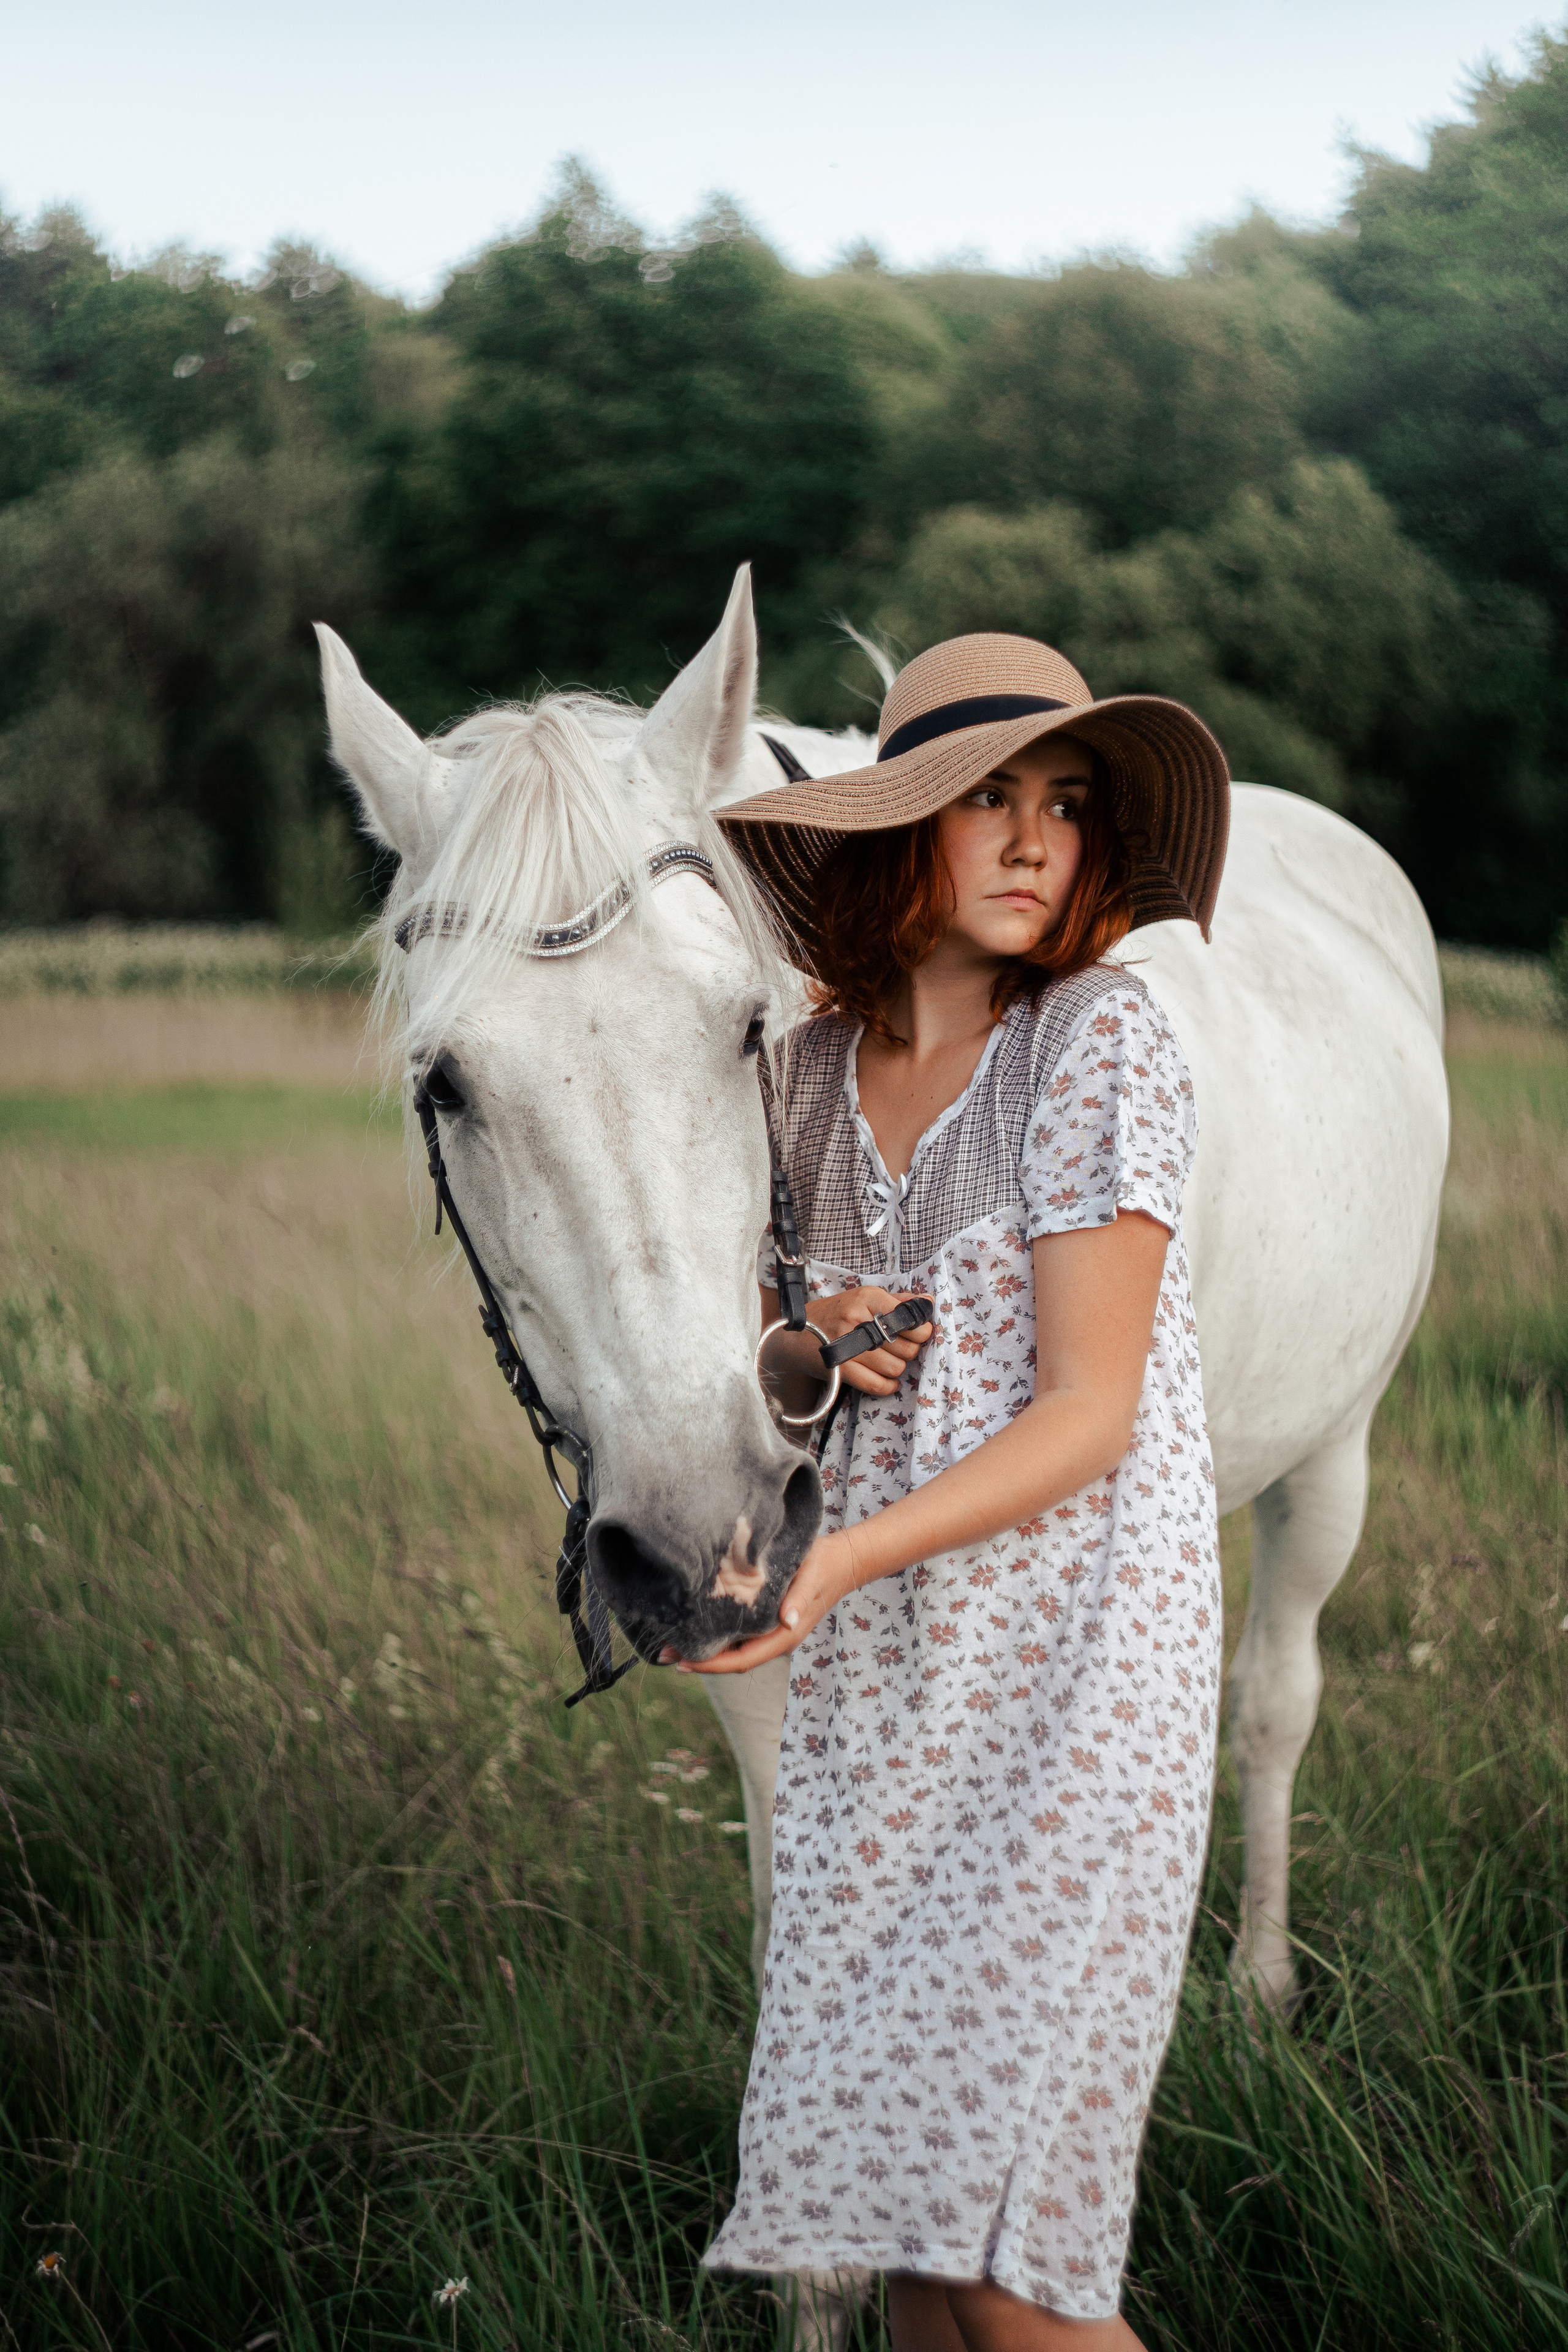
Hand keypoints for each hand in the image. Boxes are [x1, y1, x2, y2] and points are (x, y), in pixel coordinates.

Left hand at [673, 1527, 861, 1674]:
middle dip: (698, 1659)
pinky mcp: (763, 1615)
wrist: (841, 1559)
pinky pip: (735, 1631)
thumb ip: (800, 1598)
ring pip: (731, 1647)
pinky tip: (693, 1621)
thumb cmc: (825, 1566)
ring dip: (702, 1646)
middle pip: (731, 1659)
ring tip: (669, 1639)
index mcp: (784, 1635)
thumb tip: (788, 1619)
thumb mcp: (813, 1577)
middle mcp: (773, 1637)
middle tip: (662, 1652)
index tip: (684, 1662)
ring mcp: (768, 1628)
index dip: (712, 1665)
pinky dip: (712, 1631)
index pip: (742, 1660)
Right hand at [809, 1286, 933, 1396]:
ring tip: (888, 1361)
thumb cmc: (835, 1316)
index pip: (909, 1318)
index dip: (921, 1330)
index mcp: (865, 1297)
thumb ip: (897, 1301)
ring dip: (897, 1368)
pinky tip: (886, 1379)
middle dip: (909, 1351)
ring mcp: (846, 1345)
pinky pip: (877, 1384)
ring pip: (894, 1367)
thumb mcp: (863, 1299)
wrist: (793, 1338)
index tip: (917, 1334)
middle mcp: (855, 1319)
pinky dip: (888, 1386)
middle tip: (899, 1349)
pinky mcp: (839, 1369)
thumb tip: (928, 1303)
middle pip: (906, 1346)